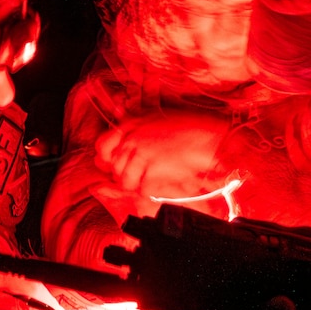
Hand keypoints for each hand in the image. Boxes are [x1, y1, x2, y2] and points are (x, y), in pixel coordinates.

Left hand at [96, 114, 228, 197]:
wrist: (208, 138)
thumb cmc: (187, 128)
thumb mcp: (156, 120)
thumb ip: (136, 129)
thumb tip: (116, 143)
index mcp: (130, 125)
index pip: (101, 146)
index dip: (107, 158)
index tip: (115, 163)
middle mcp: (132, 139)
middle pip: (115, 168)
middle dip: (126, 175)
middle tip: (142, 174)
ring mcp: (141, 155)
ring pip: (125, 181)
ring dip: (138, 184)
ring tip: (152, 178)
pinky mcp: (152, 169)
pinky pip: (142, 189)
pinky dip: (151, 189)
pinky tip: (161, 181)